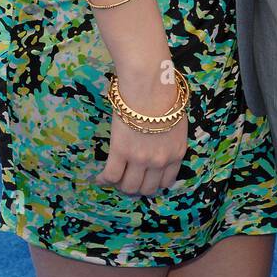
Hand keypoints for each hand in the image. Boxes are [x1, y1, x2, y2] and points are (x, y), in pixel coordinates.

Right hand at [95, 74, 188, 194]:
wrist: (149, 87)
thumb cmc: (164, 97)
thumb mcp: (176, 123)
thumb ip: (171, 139)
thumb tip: (163, 142)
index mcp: (176, 154)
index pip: (166, 182)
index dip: (154, 183)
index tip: (145, 180)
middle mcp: (159, 161)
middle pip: (147, 189)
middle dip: (137, 187)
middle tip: (127, 180)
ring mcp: (140, 159)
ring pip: (129, 187)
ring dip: (120, 185)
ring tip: (114, 178)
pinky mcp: (121, 152)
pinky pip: (111, 176)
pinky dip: (104, 180)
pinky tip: (100, 178)